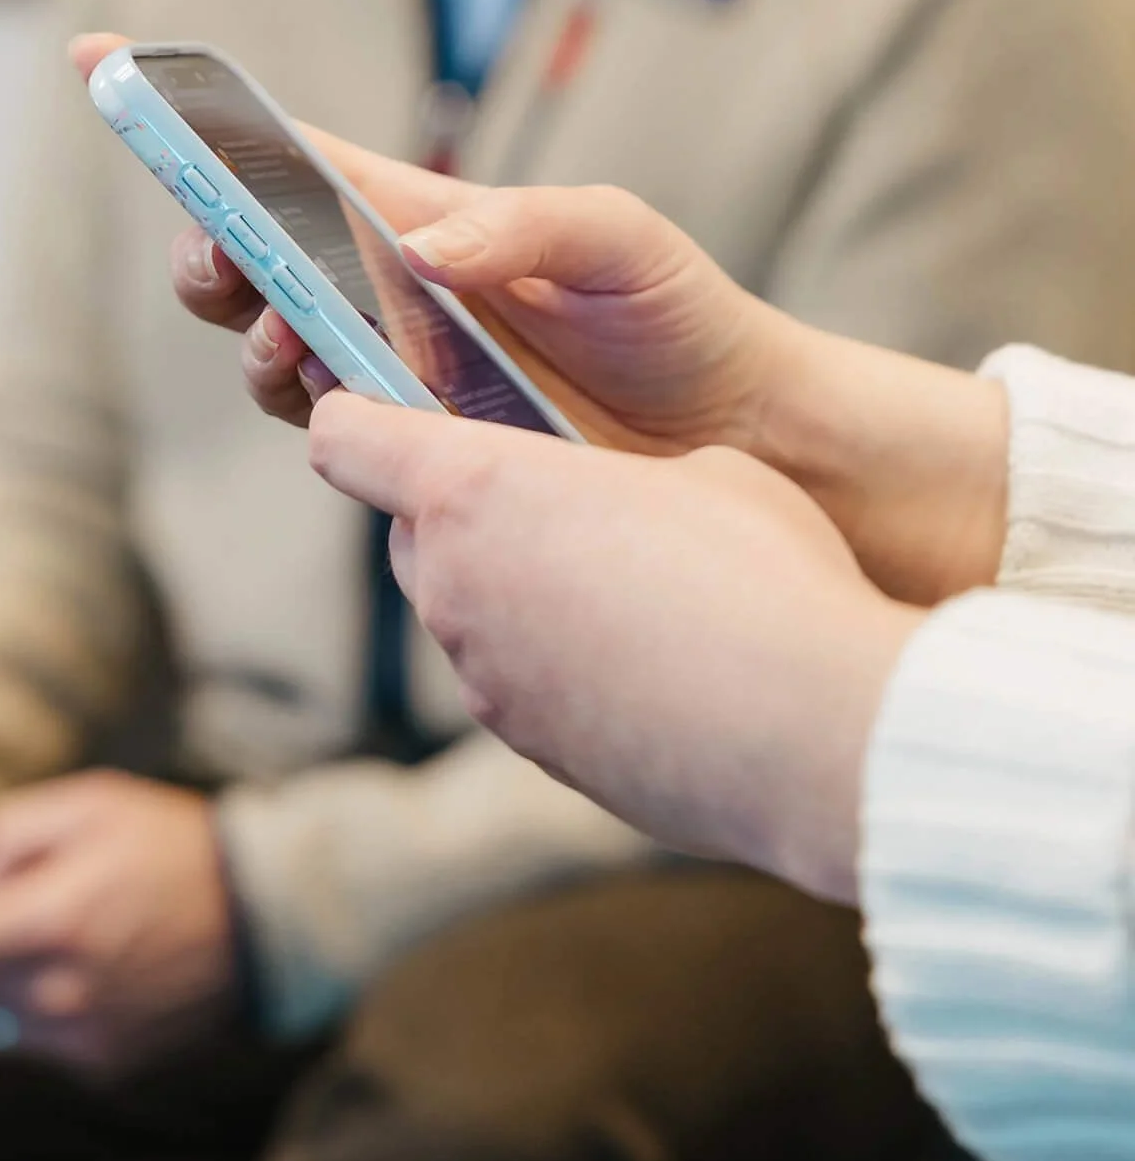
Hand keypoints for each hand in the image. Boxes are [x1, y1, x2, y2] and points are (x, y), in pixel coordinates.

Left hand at [0, 773, 236, 1075]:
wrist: (264, 912)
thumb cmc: (173, 844)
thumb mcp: (90, 803)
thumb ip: (7, 834)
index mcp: (54, 919)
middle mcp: (62, 992)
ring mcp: (86, 1037)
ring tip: (2, 949)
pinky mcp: (108, 1062)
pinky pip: (36, 1046)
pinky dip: (27, 1016)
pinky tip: (59, 971)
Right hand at [71, 29, 770, 450]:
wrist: (737, 438)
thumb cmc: (677, 314)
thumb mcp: (620, 238)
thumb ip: (525, 224)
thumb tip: (419, 249)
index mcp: (420, 213)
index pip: (287, 151)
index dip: (191, 112)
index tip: (99, 59)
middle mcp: (388, 288)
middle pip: (247, 253)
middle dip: (207, 249)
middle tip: (227, 261)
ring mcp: (393, 370)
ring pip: (267, 348)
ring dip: (255, 339)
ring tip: (298, 341)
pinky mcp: (413, 447)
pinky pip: (326, 429)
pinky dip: (314, 412)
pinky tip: (352, 404)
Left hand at [309, 393, 921, 902]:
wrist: (816, 737)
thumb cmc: (763, 576)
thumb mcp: (702, 468)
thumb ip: (621, 473)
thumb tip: (625, 509)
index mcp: (474, 491)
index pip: (344, 436)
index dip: (361, 413)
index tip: (396, 408)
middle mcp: (455, 588)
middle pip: (410, 531)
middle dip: (461, 509)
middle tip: (555, 499)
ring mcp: (488, 683)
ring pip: (467, 611)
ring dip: (518, 591)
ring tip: (625, 586)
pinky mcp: (534, 752)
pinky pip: (521, 684)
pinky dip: (561, 665)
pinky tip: (651, 663)